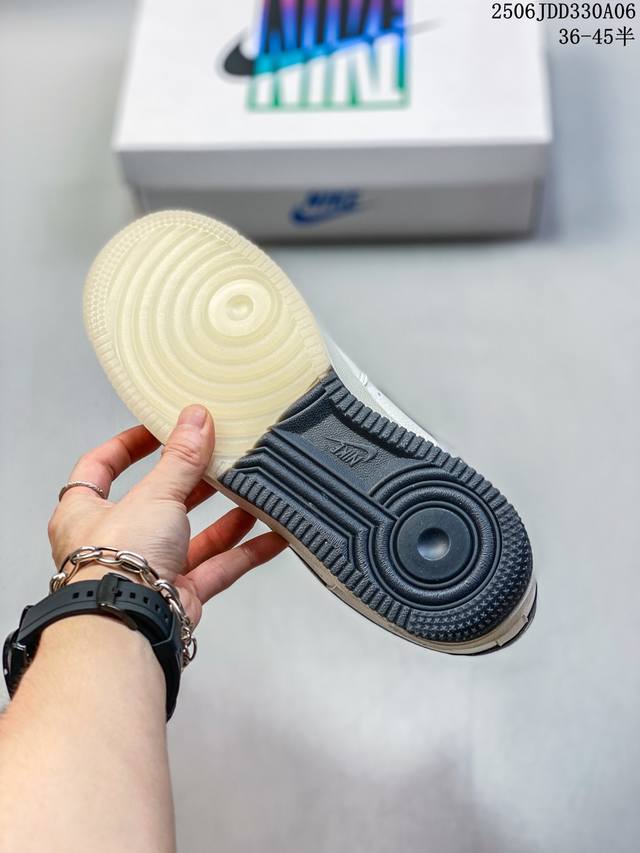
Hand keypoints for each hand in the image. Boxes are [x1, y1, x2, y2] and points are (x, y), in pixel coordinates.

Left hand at [48, 405, 285, 626]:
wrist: (127, 623)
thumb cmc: (115, 563)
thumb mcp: (154, 494)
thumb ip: (180, 459)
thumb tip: (195, 421)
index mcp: (86, 512)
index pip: (100, 468)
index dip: (127, 446)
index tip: (158, 430)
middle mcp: (115, 542)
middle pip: (157, 501)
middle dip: (191, 481)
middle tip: (218, 457)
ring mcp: (148, 570)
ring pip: (193, 537)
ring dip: (225, 516)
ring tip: (251, 490)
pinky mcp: (178, 595)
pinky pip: (217, 568)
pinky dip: (246, 553)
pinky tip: (271, 536)